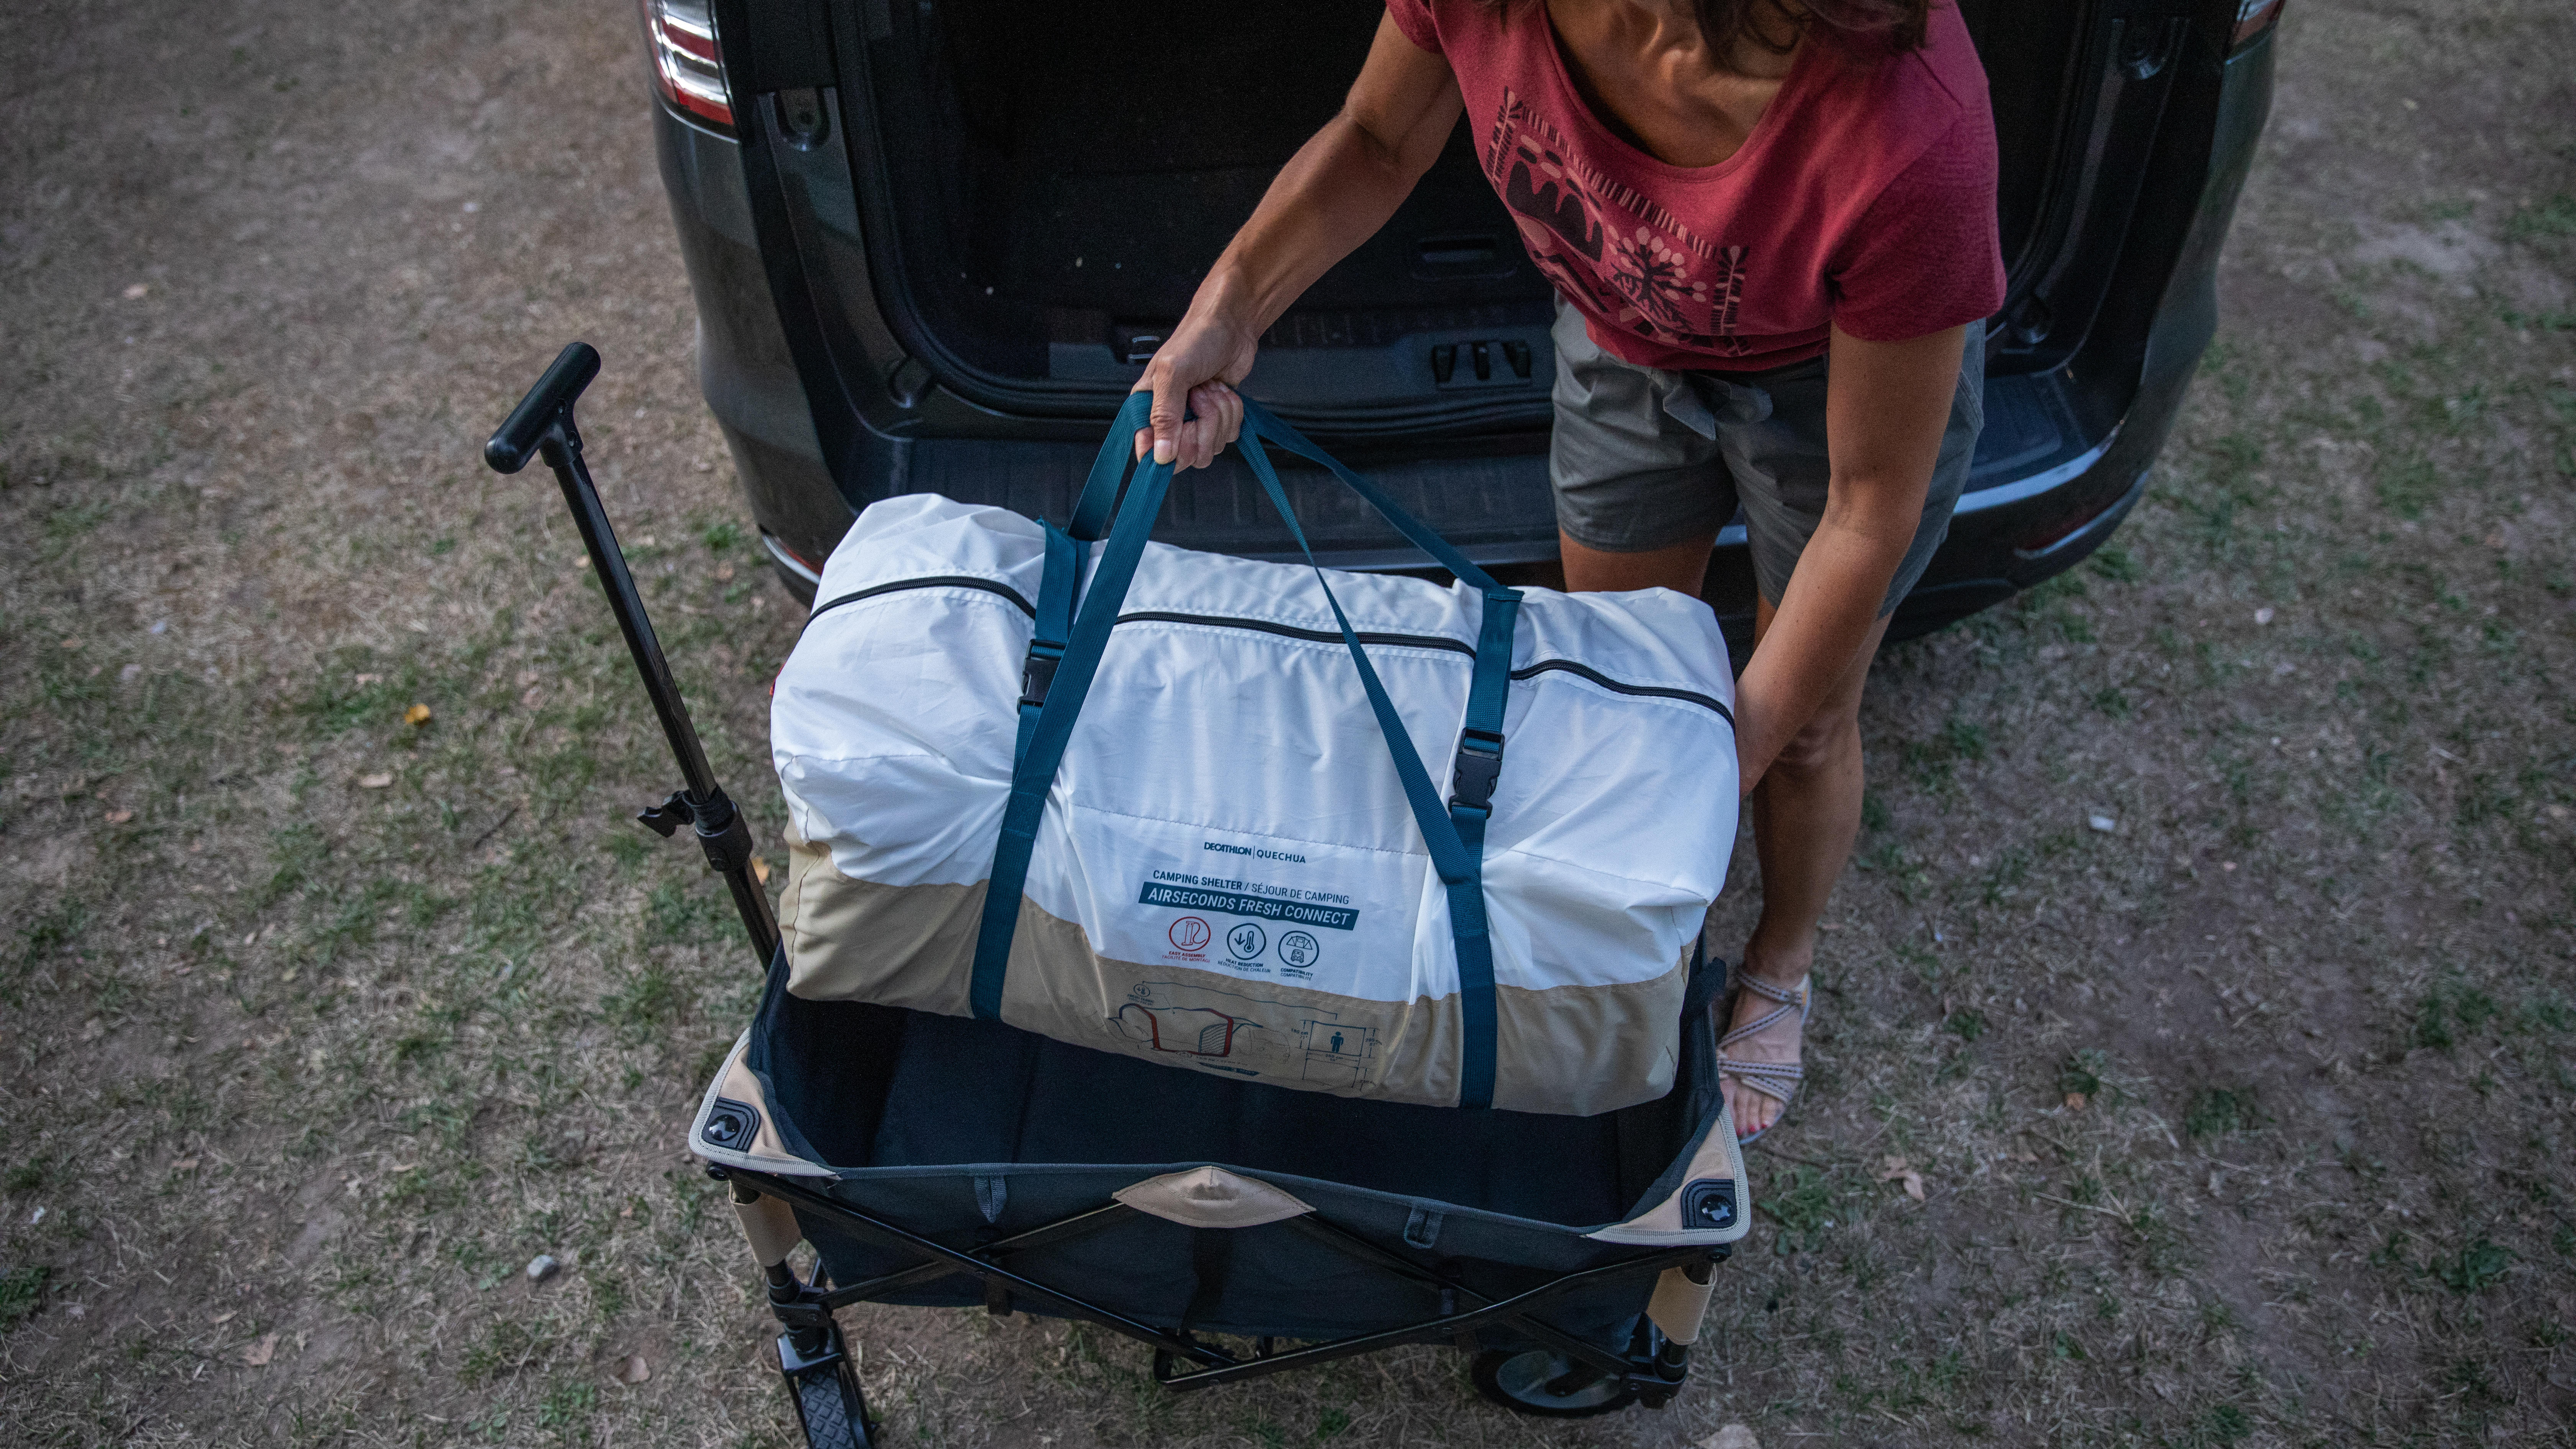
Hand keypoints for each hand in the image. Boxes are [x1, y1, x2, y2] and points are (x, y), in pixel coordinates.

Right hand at [1130, 308, 1256, 471]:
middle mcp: (1169, 420)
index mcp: (1147, 409)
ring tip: (1211, 387)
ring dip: (1219, 415)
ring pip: (1211, 447)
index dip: (1169, 451)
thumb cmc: (1196, 340)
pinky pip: (1229, 436)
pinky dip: (1233, 413)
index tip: (1184, 430)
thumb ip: (1164, 416)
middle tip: (1199, 396)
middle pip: (1186, 456)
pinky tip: (1223, 390)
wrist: (1232, 325)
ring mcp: (1195, 421)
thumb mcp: (1173, 373)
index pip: (1149, 454)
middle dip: (1202, 427)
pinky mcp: (1218, 419)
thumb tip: (1160, 456)